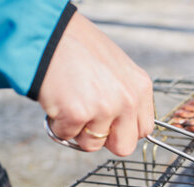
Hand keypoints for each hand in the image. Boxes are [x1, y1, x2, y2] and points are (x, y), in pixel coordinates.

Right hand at [38, 12, 153, 155]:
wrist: (49, 33)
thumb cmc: (79, 46)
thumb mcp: (118, 68)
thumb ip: (125, 95)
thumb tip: (122, 123)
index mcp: (140, 87)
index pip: (144, 130)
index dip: (124, 131)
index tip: (111, 126)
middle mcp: (128, 100)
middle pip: (124, 146)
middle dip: (105, 141)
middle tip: (90, 124)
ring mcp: (105, 108)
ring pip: (92, 144)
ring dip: (77, 131)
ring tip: (71, 104)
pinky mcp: (78, 113)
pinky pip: (67, 135)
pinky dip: (57, 124)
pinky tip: (58, 102)